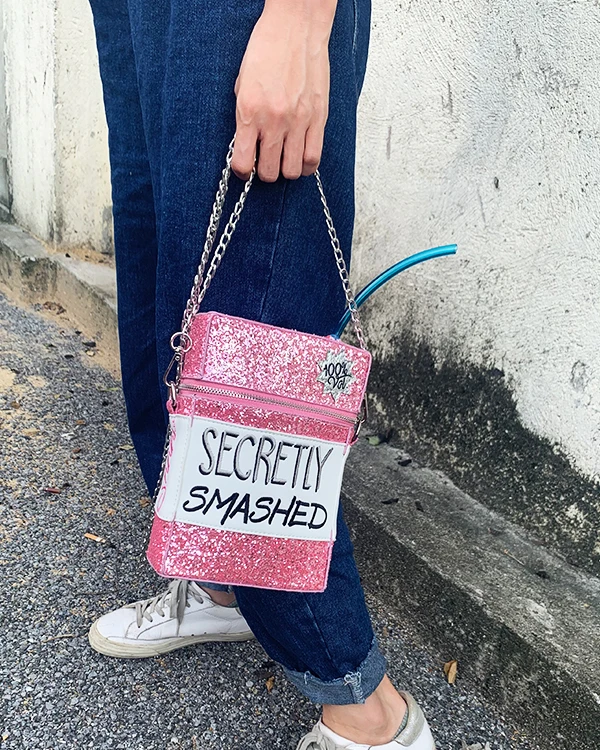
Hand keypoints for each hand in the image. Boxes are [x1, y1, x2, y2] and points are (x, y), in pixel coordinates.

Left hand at [231, 0, 336, 181]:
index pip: (243, 163)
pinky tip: (301, 158)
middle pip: (269, 173)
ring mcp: (298, 121)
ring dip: (286, 169)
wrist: (296, 27)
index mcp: (249, 111)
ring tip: (284, 159)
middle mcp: (273, 121)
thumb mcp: (243, 83)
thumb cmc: (267, 49)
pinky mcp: (318, 118)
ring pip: (293, 170)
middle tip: (265, 161)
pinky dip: (307, 165)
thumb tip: (247, 144)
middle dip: (265, 172)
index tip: (245, 168)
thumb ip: (244, 116)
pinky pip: (314, 157)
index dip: (242, 172)